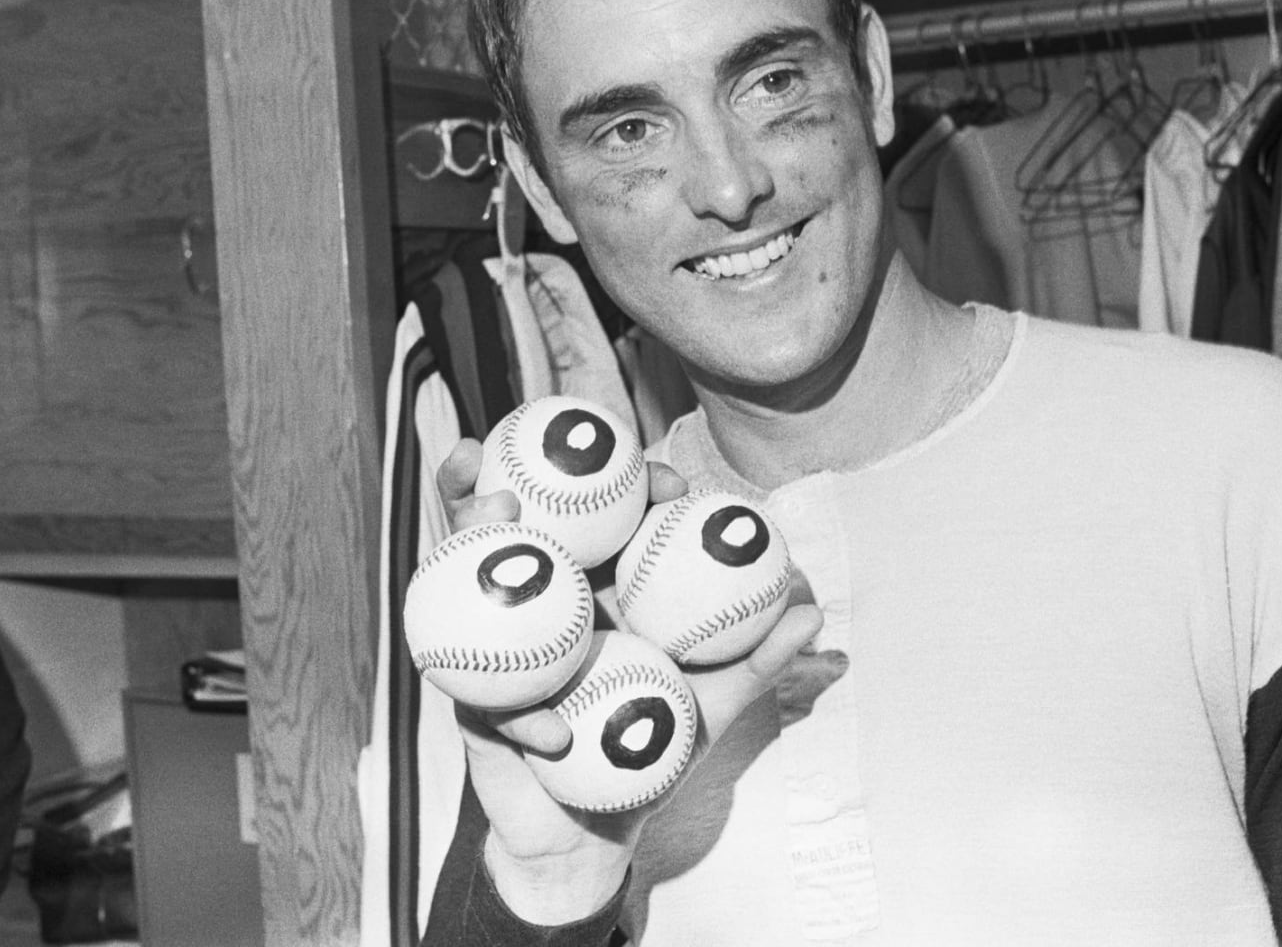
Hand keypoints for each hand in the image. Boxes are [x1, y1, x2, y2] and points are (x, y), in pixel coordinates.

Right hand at [432, 437, 822, 923]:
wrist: (590, 832)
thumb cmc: (652, 755)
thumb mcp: (712, 706)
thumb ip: (756, 662)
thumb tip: (811, 614)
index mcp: (595, 593)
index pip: (607, 523)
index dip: (632, 486)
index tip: (667, 477)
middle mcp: (544, 605)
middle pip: (519, 527)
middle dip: (508, 476)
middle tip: (520, 449)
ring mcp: (501, 646)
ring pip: (473, 579)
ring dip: (470, 531)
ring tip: (490, 508)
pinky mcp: (473, 702)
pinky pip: (490, 697)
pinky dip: (527, 717)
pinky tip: (554, 735)